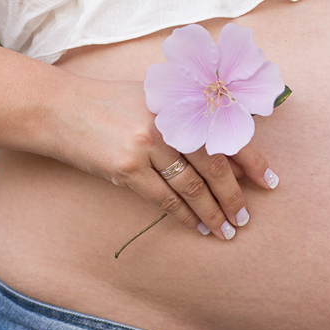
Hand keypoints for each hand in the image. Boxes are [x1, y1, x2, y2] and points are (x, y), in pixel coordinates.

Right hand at [65, 80, 278, 240]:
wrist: (59, 108)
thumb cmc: (111, 103)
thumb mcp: (154, 98)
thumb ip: (189, 120)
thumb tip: (230, 158)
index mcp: (181, 102)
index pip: (227, 134)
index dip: (253, 161)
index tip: (270, 182)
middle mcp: (169, 122)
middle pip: (215, 166)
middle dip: (234, 197)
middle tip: (246, 217)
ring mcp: (147, 145)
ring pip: (193, 187)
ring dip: (213, 213)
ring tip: (226, 230)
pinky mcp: (127, 167)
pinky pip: (165, 199)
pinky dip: (184, 216)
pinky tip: (197, 227)